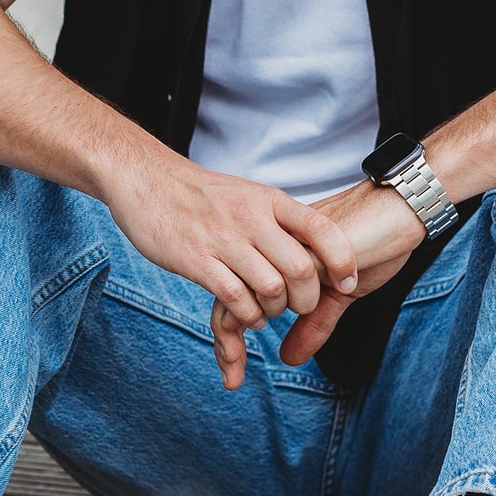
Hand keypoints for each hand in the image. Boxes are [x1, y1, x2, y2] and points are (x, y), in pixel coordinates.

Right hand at [103, 153, 358, 343]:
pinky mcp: (196, 260)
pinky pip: (235, 298)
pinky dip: (248, 315)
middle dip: (308, 299)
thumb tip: (315, 246)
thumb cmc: (201, 194)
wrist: (146, 179)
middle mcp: (251, 217)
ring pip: (271, 288)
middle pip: (301, 269)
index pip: (322, 229)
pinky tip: (246, 313)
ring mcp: (223, 239)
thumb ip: (279, 220)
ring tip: (268, 311)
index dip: (343, 261)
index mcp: (270, 200)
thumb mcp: (249, 194)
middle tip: (301, 307)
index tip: (349, 282)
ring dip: (276, 310)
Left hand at [210, 179, 425, 388]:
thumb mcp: (340, 294)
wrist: (401, 209)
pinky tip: (331, 294)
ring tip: (307, 311)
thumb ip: (314, 323)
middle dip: (228, 344)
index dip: (228, 335)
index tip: (230, 376)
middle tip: (232, 379)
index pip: (234, 296)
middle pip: (229, 296)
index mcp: (275, 258)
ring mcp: (285, 244)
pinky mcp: (307, 243)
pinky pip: (286, 282)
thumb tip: (288, 358)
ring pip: (253, 291)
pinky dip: (303, 304)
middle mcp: (271, 248)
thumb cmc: (373, 244)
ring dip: (276, 315)